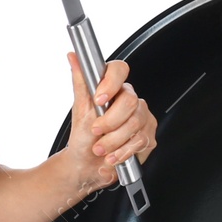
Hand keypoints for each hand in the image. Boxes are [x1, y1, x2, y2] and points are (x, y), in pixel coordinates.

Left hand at [62, 52, 156, 193]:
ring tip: (100, 149)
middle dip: (109, 121)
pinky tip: (112, 156)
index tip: (99, 99)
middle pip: (130, 101)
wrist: (86, 165)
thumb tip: (73, 56)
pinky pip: (140, 141)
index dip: (111, 83)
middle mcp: (131, 101)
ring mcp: (142, 118)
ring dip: (113, 140)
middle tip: (96, 131)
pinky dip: (123, 152)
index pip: (120, 70)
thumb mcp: (79, 108)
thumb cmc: (83, 137)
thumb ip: (80, 81)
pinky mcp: (148, 137)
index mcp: (114, 88)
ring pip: (135, 124)